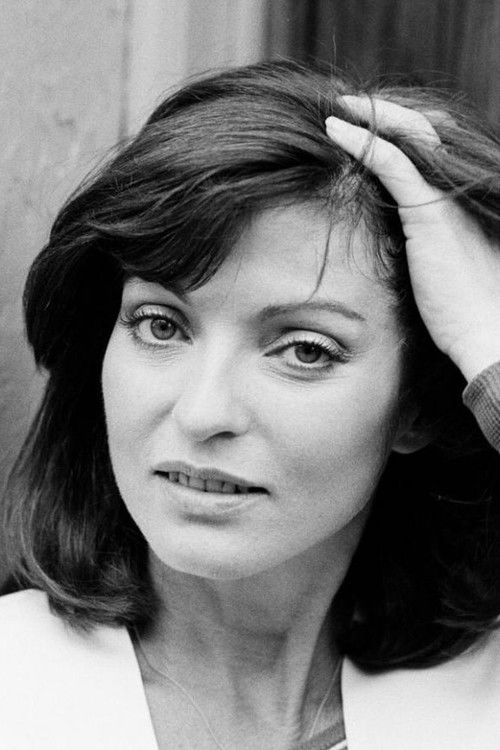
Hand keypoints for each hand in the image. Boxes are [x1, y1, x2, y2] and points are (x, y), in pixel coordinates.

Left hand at [325, 97, 499, 381]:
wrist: (484, 330)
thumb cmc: (463, 307)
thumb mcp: (440, 261)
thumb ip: (423, 235)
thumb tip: (396, 233)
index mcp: (464, 194)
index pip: (433, 144)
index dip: (400, 129)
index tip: (365, 126)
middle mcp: (462, 185)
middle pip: (424, 128)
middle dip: (385, 112)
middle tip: (348, 106)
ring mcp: (449, 194)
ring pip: (409, 134)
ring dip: (371, 117)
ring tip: (338, 109)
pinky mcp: (430, 211)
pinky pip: (393, 162)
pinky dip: (362, 142)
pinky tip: (336, 130)